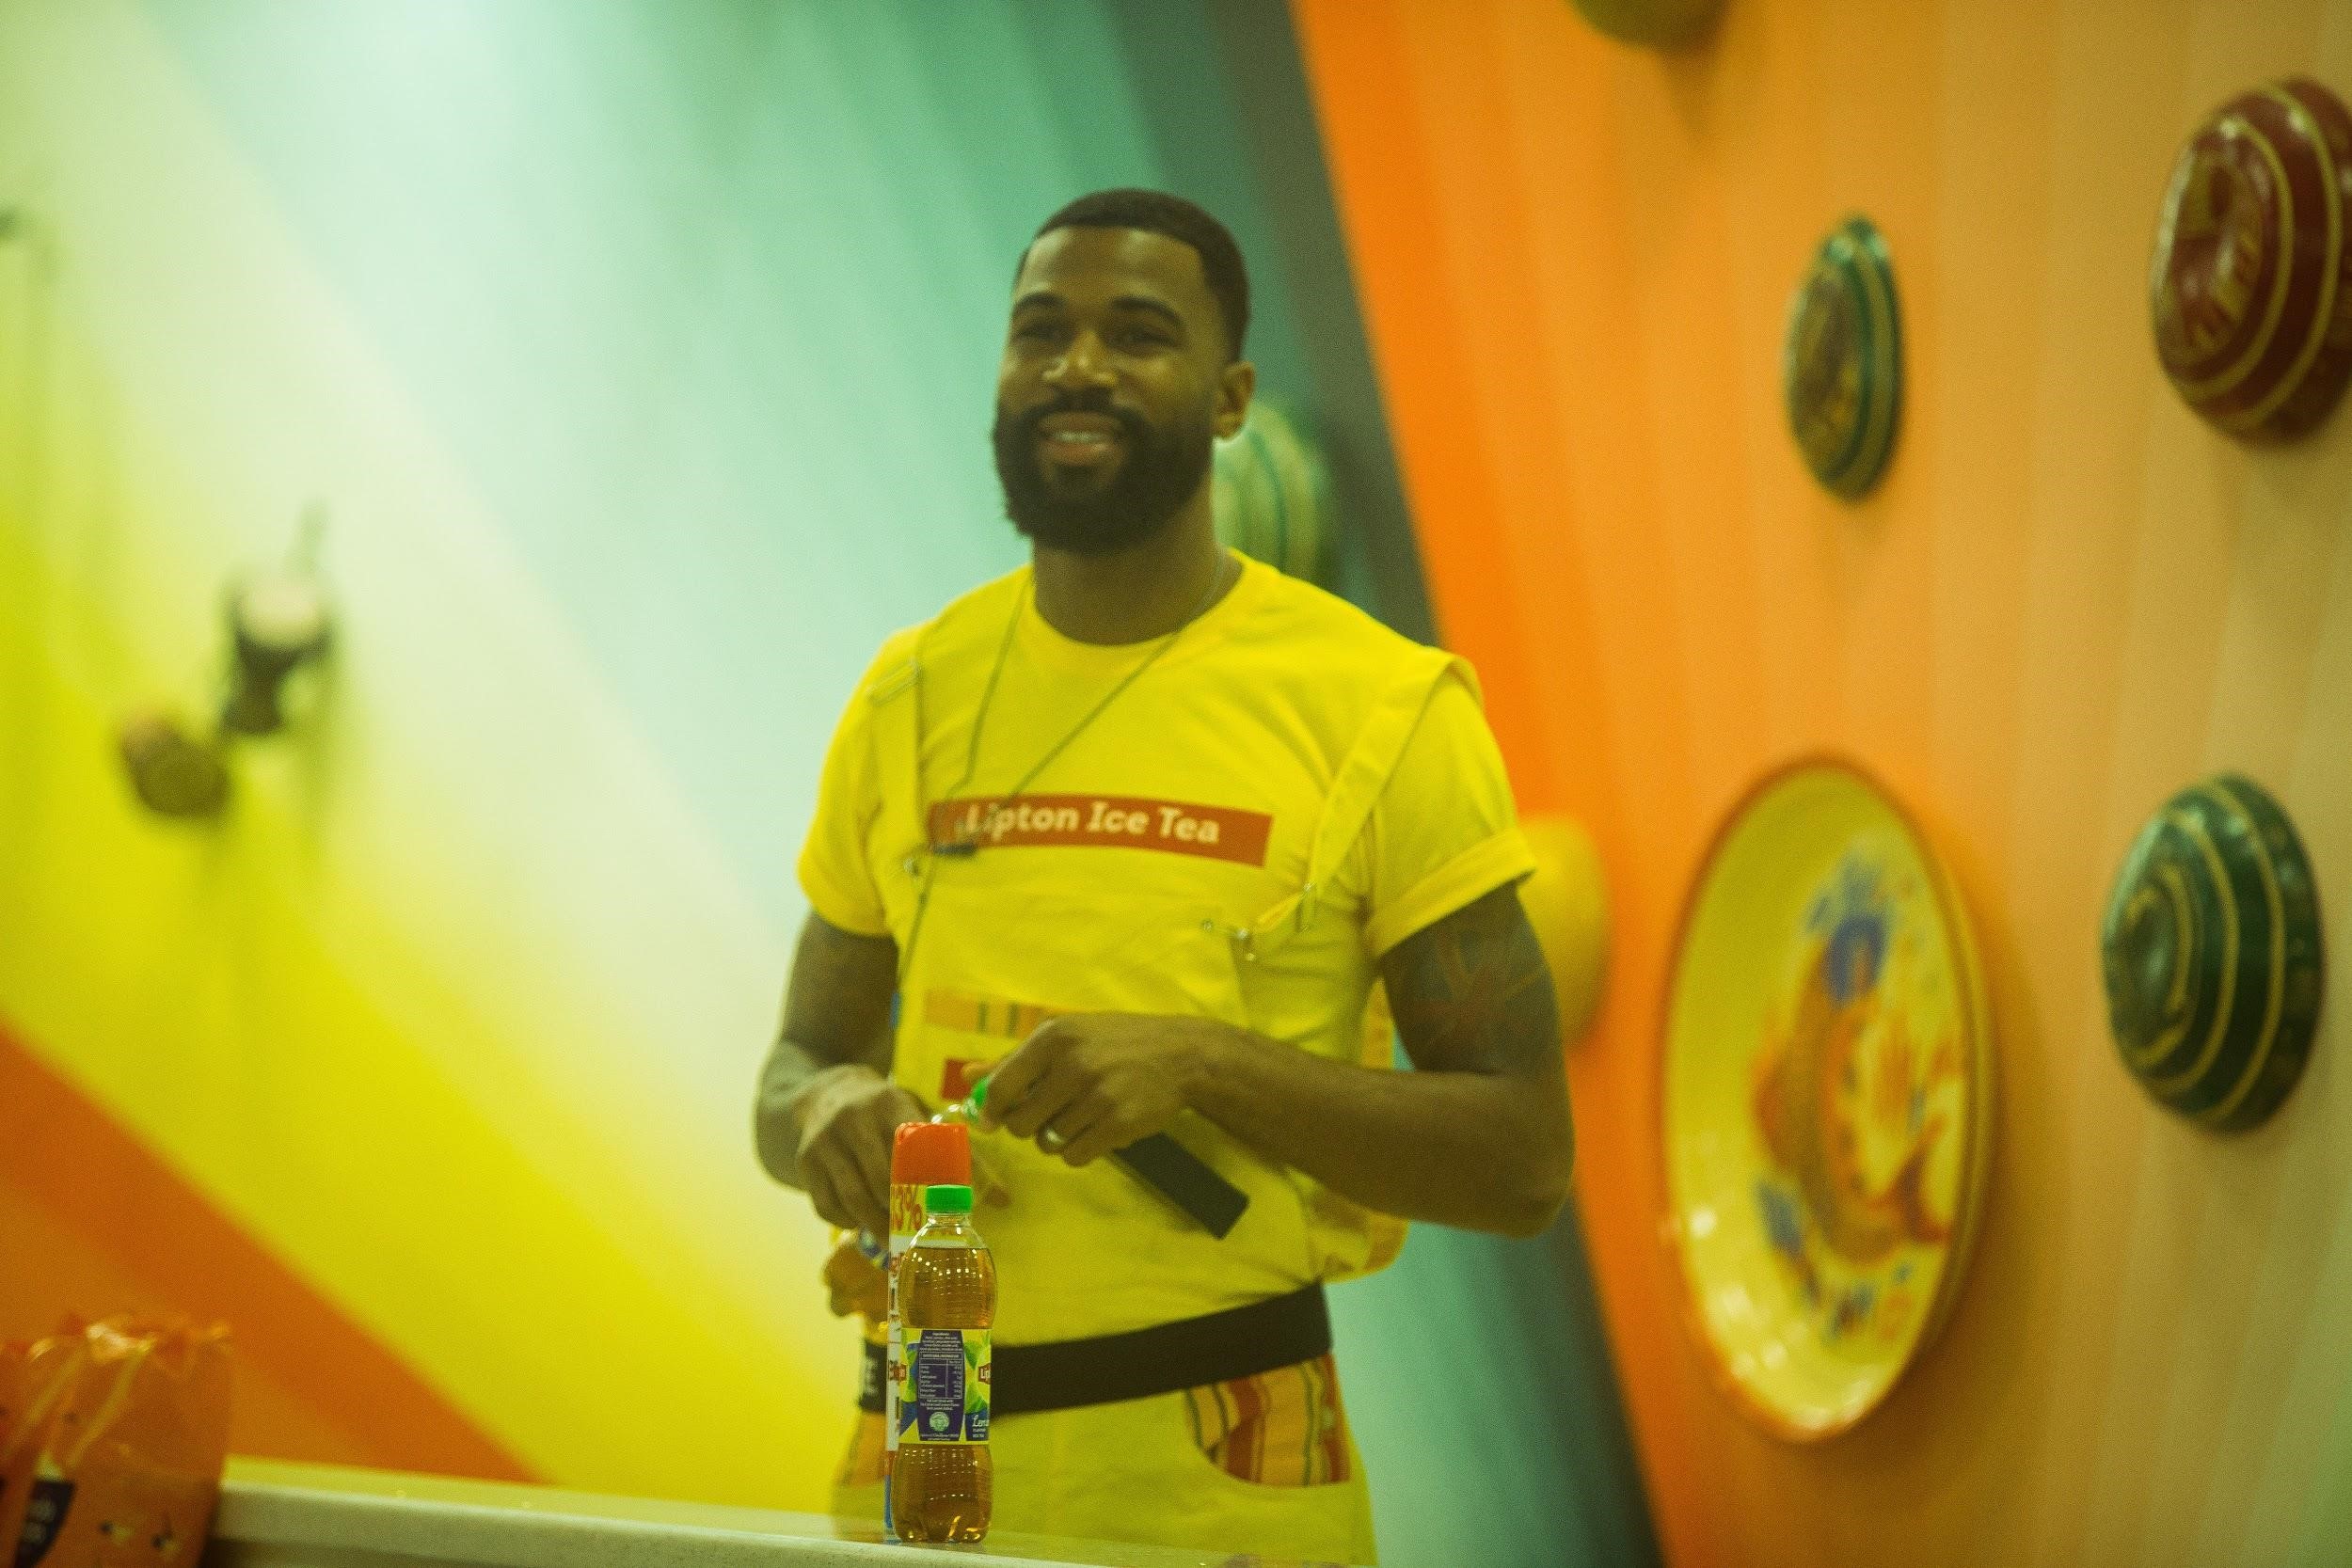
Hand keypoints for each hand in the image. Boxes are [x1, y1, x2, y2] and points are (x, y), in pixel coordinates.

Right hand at [791, 1065, 925, 1233]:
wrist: (825, 1093)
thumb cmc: (880, 1110)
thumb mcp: (908, 1107)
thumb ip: (937, 1140)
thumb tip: (971, 1182)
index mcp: (887, 1103)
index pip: (909, 1148)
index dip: (923, 1183)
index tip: (936, 1208)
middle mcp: (852, 1119)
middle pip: (879, 1179)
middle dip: (898, 1212)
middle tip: (914, 1233)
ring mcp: (824, 1141)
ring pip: (852, 1197)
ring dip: (873, 1225)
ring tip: (890, 1240)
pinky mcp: (804, 1161)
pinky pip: (826, 1205)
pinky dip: (845, 1221)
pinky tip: (859, 1222)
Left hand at [978, 1014, 1230, 1166]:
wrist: (1180, 1055)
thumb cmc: (1113, 1043)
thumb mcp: (1066, 1037)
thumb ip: (1015, 1060)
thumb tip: (967, 1077)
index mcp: (1053, 1037)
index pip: (1001, 1087)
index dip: (992, 1110)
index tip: (993, 1119)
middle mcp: (1072, 1064)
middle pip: (1020, 1123)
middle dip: (1027, 1127)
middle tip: (1046, 1116)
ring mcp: (1097, 1095)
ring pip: (1048, 1142)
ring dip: (1057, 1138)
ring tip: (1079, 1118)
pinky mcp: (1118, 1124)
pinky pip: (1075, 1156)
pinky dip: (1078, 1151)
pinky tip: (1095, 1131)